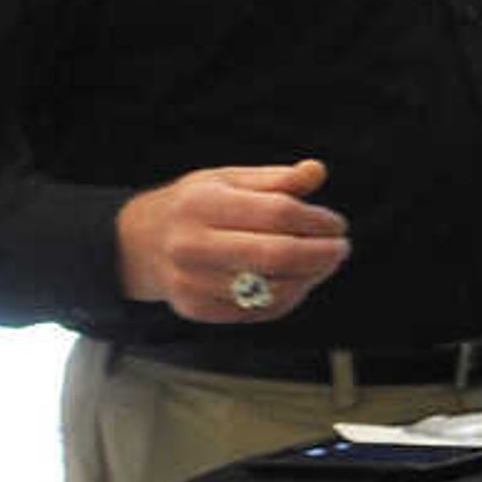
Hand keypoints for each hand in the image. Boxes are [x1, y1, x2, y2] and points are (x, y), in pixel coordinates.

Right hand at [114, 160, 349, 322]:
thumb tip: (317, 170)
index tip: (337, 224)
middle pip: (277, 255)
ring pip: (272, 289)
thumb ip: (275, 179)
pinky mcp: (196, 308)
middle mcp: (191, 244)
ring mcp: (191, 281)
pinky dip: (288, 297)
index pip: (276, 213)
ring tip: (323, 264)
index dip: (317, 220)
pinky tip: (298, 281)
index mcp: (201, 204)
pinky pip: (259, 310)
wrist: (140, 243)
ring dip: (310, 278)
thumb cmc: (196, 206)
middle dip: (321, 253)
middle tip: (341, 248)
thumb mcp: (227, 180)